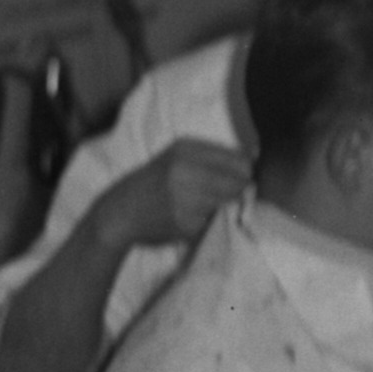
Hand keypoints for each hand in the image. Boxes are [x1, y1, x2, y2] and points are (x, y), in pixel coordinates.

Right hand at [103, 138, 252, 253]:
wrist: (119, 212)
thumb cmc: (152, 183)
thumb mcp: (174, 158)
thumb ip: (210, 156)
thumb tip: (253, 157)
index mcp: (185, 149)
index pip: (239, 160)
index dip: (244, 172)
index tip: (238, 178)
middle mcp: (185, 169)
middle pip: (239, 182)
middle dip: (238, 190)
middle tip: (222, 195)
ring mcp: (185, 197)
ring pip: (228, 202)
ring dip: (222, 206)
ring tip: (200, 205)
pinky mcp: (186, 222)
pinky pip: (212, 220)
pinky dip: (206, 221)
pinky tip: (188, 218)